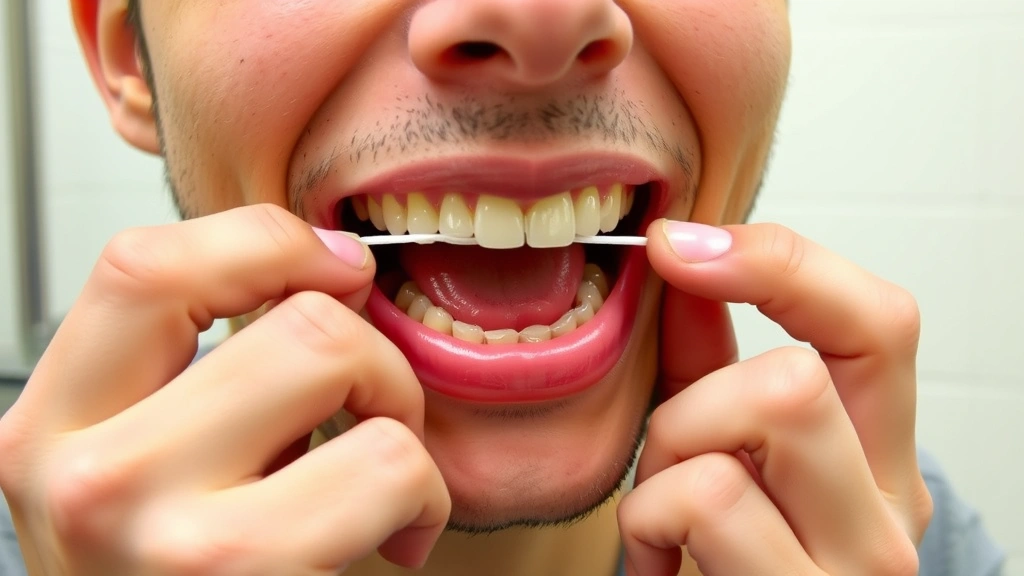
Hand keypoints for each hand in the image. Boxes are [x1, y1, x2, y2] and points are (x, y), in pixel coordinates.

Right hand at [0, 205, 449, 574]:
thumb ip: (203, 369)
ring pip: (337, 360)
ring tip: (382, 479)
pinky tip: (395, 539)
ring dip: (398, 416)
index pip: (147, 263)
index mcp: (51, 423)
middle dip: (370, 352)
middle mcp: (82, 474)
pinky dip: (424, 496)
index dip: (266, 242)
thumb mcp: (156, 465)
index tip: (337, 271)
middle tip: (370, 415)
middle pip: (286, 316)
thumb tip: (328, 272)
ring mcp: (159, 534)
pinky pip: (387, 465)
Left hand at [617, 220, 932, 575]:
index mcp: (880, 455)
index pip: (878, 321)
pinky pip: (696, 511)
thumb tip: (687, 261)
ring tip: (659, 519)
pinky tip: (657, 564)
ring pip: (728, 454)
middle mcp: (886, 517)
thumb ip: (712, 362)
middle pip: (794, 383)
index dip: (777, 261)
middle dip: (690, 406)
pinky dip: (644, 529)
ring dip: (660, 471)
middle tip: (668, 453)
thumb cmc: (733, 557)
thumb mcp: (727, 449)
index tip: (678, 245)